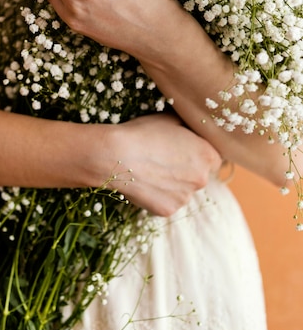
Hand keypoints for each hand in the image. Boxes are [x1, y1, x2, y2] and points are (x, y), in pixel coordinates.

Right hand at [102, 113, 221, 216]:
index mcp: (207, 155)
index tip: (182, 149)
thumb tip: (192, 126)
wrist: (116, 155)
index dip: (197, 152)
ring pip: (182, 191)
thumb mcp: (170, 119)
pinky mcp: (167, 210)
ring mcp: (184, 198)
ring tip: (151, 170)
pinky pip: (167, 202)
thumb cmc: (144, 132)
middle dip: (186, 170)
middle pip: (199, 176)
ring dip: (172, 184)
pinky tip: (145, 182)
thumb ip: (189, 126)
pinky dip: (158, 195)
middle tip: (163, 159)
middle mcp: (202, 180)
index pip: (213, 158)